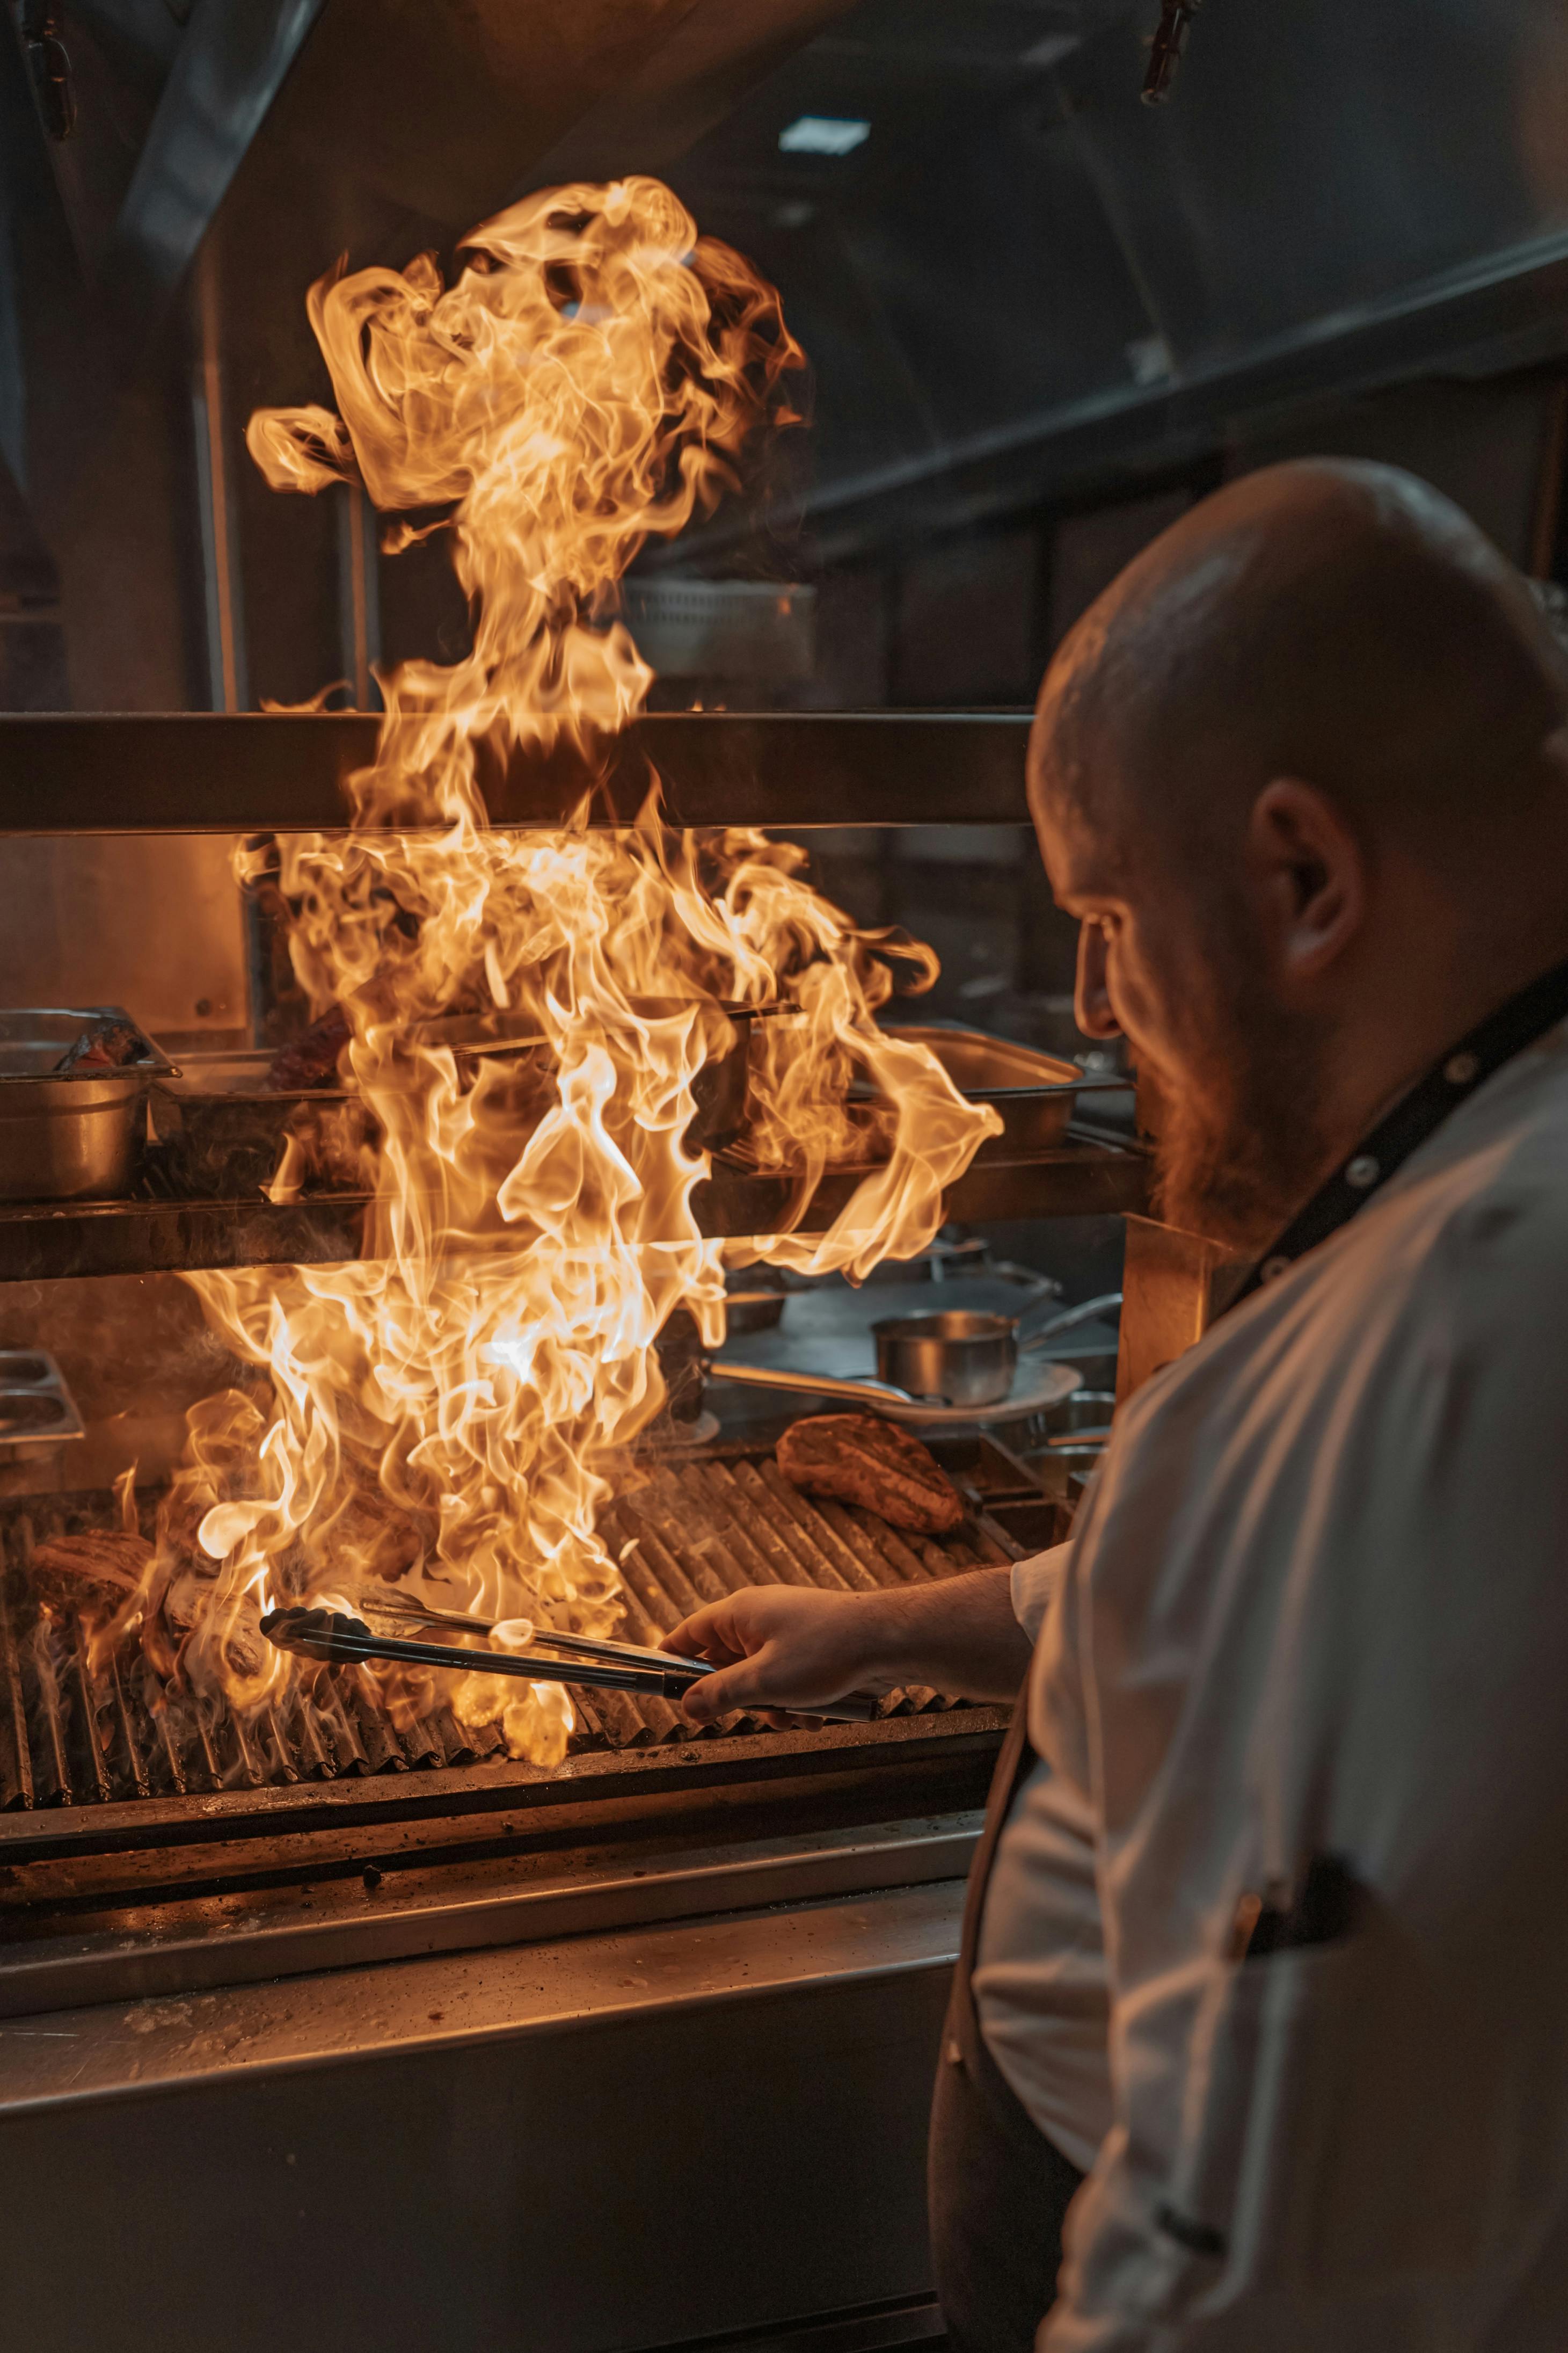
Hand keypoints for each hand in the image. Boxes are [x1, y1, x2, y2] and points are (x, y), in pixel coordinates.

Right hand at [661, 1585, 895, 1725]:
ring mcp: (790, 1632)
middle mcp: (762, 1617)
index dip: (674, 1660)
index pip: (691, 1632)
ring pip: (761, 1678)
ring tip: (795, 1714)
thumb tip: (686, 1706)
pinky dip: (799, 1701)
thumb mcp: (763, 1681)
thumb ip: (720, 1694)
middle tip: (751, 1712)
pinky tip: (819, 1712)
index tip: (663, 1687)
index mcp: (741, 1613)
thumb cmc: (825, 1651)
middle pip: (726, 1662)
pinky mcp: (814, 1648)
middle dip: (738, 1697)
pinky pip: (791, 1681)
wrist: (888, 1641)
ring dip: (773, 1705)